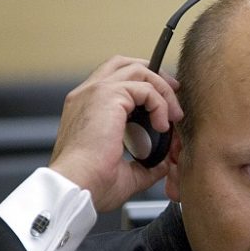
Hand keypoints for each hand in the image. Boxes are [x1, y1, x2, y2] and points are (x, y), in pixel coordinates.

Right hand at [49, 56, 181, 211]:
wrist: (75, 187)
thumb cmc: (90, 185)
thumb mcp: (123, 174)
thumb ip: (144, 166)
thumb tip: (161, 165)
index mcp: (85, 109)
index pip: (114, 80)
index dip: (142, 86)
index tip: (161, 107)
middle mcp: (87, 95)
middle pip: (125, 64)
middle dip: (154, 75)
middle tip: (173, 94)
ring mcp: (95, 92)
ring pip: (138, 71)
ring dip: (161, 90)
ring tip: (173, 115)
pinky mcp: (107, 96)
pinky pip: (145, 88)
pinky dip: (160, 104)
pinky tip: (162, 125)